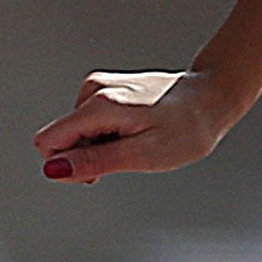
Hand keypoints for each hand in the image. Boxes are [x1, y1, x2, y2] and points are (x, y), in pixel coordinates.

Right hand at [33, 69, 232, 184]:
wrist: (212, 98)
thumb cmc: (188, 128)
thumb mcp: (143, 155)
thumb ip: (95, 161)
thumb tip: (53, 171)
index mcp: (98, 105)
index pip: (48, 142)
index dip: (67, 166)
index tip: (100, 174)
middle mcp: (93, 90)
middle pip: (62, 138)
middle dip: (88, 157)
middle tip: (129, 157)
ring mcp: (101, 87)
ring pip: (78, 132)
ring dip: (102, 146)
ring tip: (139, 142)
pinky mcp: (109, 90)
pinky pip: (92, 123)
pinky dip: (110, 135)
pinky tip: (138, 132)